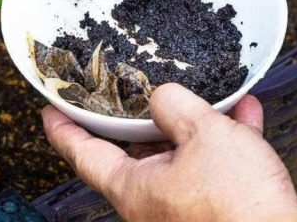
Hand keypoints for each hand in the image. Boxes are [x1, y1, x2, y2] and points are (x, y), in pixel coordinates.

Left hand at [42, 84, 296, 221]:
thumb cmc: (240, 207)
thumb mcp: (202, 135)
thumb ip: (174, 106)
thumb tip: (163, 97)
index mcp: (133, 189)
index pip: (83, 154)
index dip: (64, 129)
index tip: (50, 111)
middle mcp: (152, 204)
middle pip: (135, 151)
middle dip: (143, 117)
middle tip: (136, 88)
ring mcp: (184, 210)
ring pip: (182, 156)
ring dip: (196, 123)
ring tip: (210, 95)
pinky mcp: (217, 213)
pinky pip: (215, 169)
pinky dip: (226, 142)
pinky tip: (245, 117)